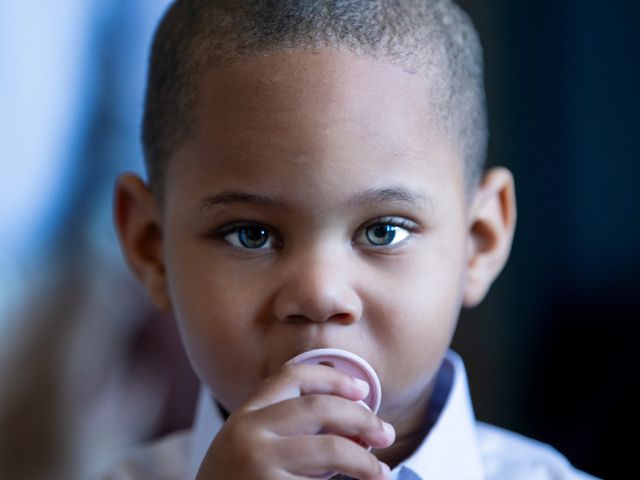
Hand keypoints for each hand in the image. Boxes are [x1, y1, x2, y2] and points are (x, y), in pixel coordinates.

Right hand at [196, 363, 394, 478]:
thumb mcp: (247, 448)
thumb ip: (286, 431)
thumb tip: (356, 428)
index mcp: (245, 416)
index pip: (291, 376)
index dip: (332, 377)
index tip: (362, 389)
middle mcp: (247, 433)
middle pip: (318, 407)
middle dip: (361, 417)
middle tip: (386, 433)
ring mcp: (258, 466)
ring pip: (330, 450)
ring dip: (364, 460)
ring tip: (381, 472)